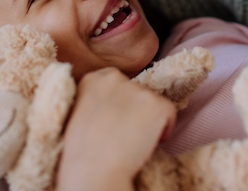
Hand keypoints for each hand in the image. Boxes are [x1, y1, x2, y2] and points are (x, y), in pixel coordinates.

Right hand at [57, 68, 176, 190]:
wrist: (92, 169)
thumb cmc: (82, 152)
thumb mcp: (78, 114)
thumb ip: (97, 101)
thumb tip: (113, 106)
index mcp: (93, 80)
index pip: (116, 82)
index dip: (120, 102)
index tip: (117, 118)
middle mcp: (116, 79)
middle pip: (135, 92)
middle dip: (134, 110)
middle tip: (124, 133)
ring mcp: (138, 90)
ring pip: (152, 104)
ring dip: (148, 120)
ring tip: (132, 141)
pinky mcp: (157, 105)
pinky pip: (169, 114)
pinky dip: (165, 129)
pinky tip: (148, 143)